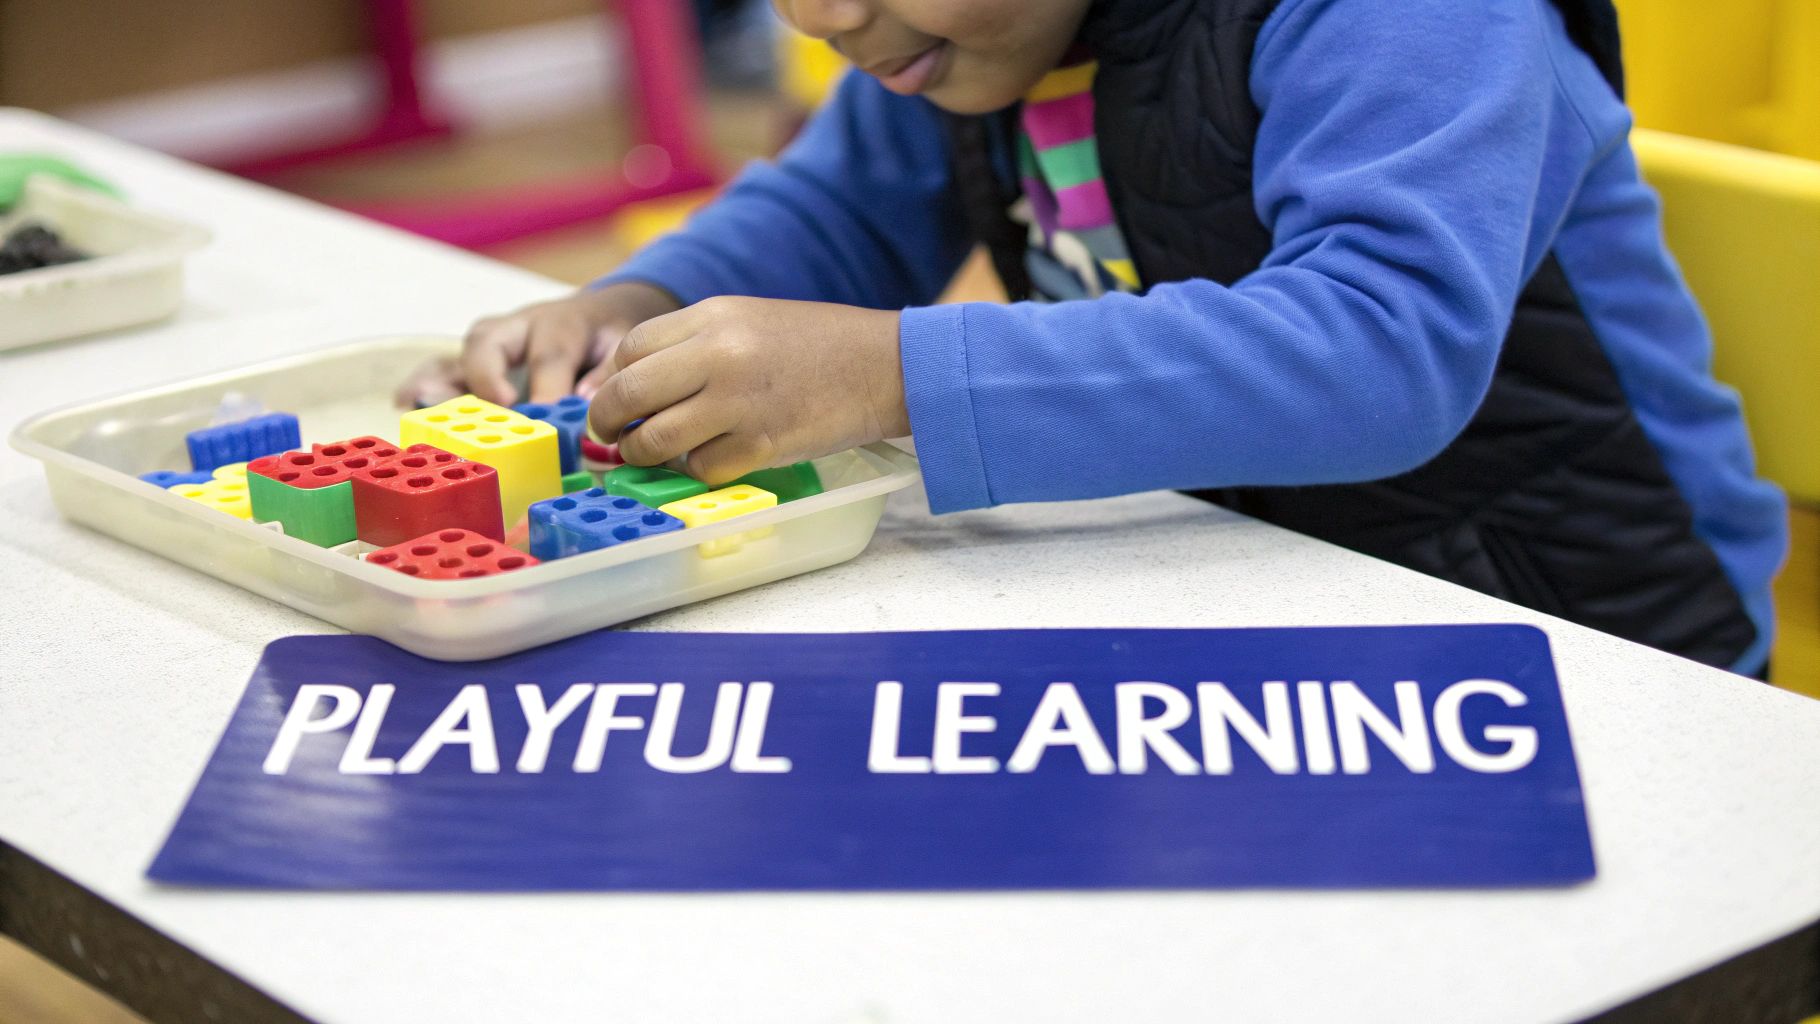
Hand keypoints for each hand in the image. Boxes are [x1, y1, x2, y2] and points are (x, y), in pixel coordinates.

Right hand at [393, 282, 681, 408]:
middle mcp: (515, 329)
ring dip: (442, 381)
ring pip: (459, 355)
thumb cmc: (606, 337)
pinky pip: (442, 368)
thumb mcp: (623, 346)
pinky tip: (405, 403)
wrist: (594, 316)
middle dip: (486, 377)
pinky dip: (424, 384)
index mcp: (560, 324)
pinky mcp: (471, 361)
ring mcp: (489, 344)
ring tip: (420, 404)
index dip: (546, 386)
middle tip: (489, 411)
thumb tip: (583, 403)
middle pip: (489, 343)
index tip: (545, 417)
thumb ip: (608, 372)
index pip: (550, 354)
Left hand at [588, 296, 908, 484]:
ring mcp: (738, 402)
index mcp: (712, 316)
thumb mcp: (748, 320)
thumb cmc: (818, 345)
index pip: (629, 349)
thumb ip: (692, 344)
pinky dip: (697, 471)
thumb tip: (632, 383)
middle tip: (611, 439)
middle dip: (607, 423)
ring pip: (655, 440)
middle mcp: (718, 355)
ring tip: (653, 456)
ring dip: (645, 455)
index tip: (613, 401)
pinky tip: (711, 460)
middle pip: (626, 394)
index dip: (609, 380)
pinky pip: (701, 468)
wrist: (884, 366)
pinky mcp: (761, 444)